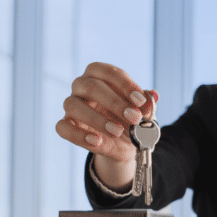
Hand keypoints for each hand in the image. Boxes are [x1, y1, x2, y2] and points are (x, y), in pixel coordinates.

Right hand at [55, 62, 157, 187]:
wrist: (124, 143)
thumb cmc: (130, 118)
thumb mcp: (143, 112)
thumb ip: (147, 104)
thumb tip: (153, 95)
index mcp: (100, 75)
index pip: (108, 72)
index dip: (125, 85)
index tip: (140, 101)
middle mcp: (81, 86)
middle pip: (91, 86)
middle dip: (115, 102)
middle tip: (134, 117)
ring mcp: (71, 105)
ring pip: (73, 105)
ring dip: (98, 119)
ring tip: (117, 131)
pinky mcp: (65, 125)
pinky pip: (63, 127)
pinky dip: (79, 135)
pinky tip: (97, 141)